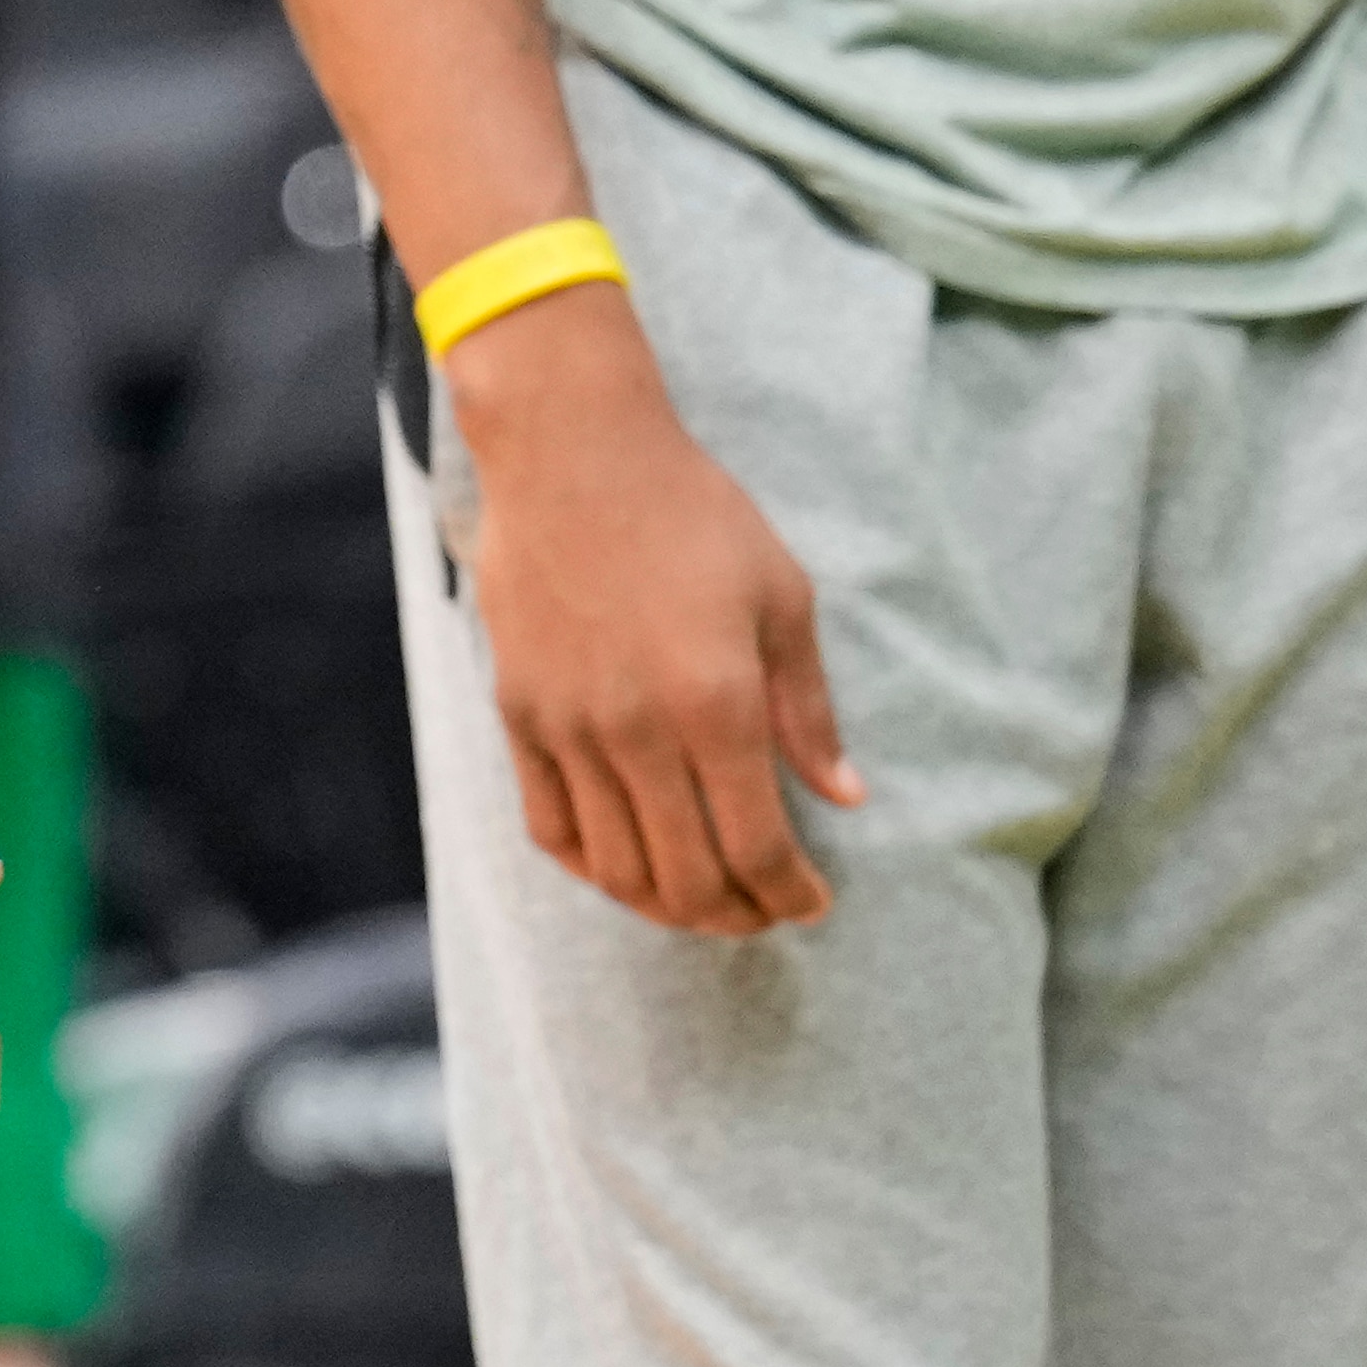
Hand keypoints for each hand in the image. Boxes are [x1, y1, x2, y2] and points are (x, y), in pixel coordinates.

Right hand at [453, 287, 857, 934]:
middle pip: (686, 879)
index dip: (789, 895)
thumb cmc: (691, 512)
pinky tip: (624, 864)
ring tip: (701, 898)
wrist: (571, 450)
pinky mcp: (519, 713)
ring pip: (615, 870)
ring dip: (666, 906)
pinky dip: (591, 867)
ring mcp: (569, 727)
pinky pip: (550, 828)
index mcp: (715, 702)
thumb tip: (847, 797)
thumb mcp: (780, 595)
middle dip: (736, 915)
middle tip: (763, 910)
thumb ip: (808, 708)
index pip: (756, 847)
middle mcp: (637, 730)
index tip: (812, 902)